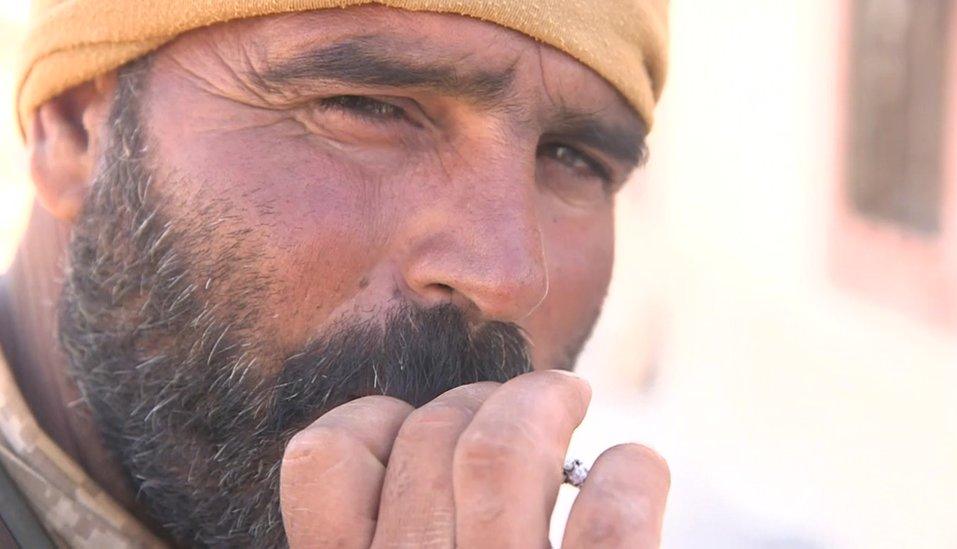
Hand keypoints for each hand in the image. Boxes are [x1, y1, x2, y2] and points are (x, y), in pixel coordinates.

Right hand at [279, 370, 669, 547]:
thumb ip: (387, 527)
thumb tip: (410, 431)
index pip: (319, 459)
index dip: (372, 419)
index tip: (416, 427)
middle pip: (432, 433)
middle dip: (481, 396)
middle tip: (525, 402)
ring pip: (502, 449)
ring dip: (544, 400)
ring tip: (569, 399)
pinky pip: (609, 519)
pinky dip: (631, 475)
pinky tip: (633, 473)